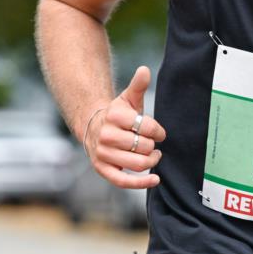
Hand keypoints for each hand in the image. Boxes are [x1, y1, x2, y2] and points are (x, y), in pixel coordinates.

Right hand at [83, 66, 167, 188]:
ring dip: (151, 161)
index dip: (158, 131)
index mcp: (114, 115)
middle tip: (151, 145)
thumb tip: (144, 70)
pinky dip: (141, 183)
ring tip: (152, 156)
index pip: (146, 127)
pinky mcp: (101, 168)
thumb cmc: (117, 116)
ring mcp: (102, 153)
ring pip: (137, 163)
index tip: (159, 133)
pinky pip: (123, 181)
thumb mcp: (127, 99)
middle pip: (143, 146)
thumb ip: (137, 86)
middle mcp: (106, 134)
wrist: (93, 128)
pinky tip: (155, 180)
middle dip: (152, 147)